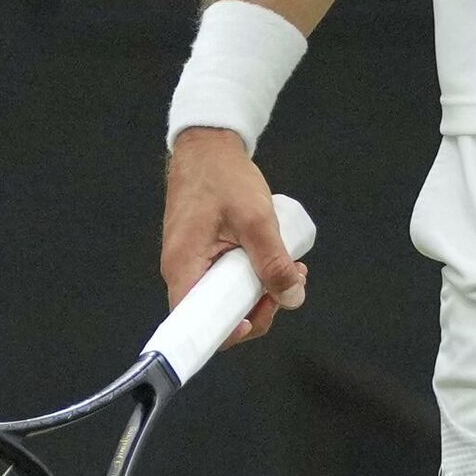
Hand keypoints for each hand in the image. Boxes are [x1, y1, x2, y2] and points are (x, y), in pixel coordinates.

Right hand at [161, 130, 308, 347]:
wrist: (209, 145)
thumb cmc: (223, 176)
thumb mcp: (256, 218)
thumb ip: (273, 260)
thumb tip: (291, 297)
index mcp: (184, 267)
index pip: (199, 324)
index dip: (232, 331)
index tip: (263, 315)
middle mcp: (183, 270)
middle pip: (218, 312)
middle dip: (258, 305)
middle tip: (289, 285)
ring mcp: (193, 260)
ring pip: (226, 293)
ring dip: (260, 287)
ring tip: (292, 269)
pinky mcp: (204, 250)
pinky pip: (227, 275)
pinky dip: (252, 272)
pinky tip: (277, 259)